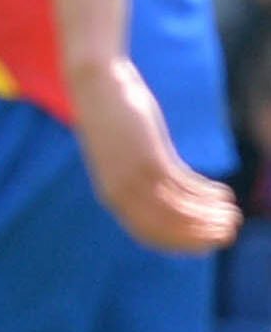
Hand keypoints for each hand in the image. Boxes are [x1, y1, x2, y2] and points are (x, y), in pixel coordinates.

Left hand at [68, 58, 240, 253]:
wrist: (97, 85)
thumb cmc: (112, 119)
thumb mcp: (126, 153)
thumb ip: (143, 174)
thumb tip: (167, 187)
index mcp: (112, 195)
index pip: (147, 233)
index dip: (180, 243)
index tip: (205, 246)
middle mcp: (119, 192)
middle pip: (164, 227)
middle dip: (199, 234)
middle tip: (229, 234)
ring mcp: (132, 176)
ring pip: (176, 210)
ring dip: (208, 217)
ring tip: (234, 217)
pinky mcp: (147, 158)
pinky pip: (181, 185)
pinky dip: (204, 194)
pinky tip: (224, 194)